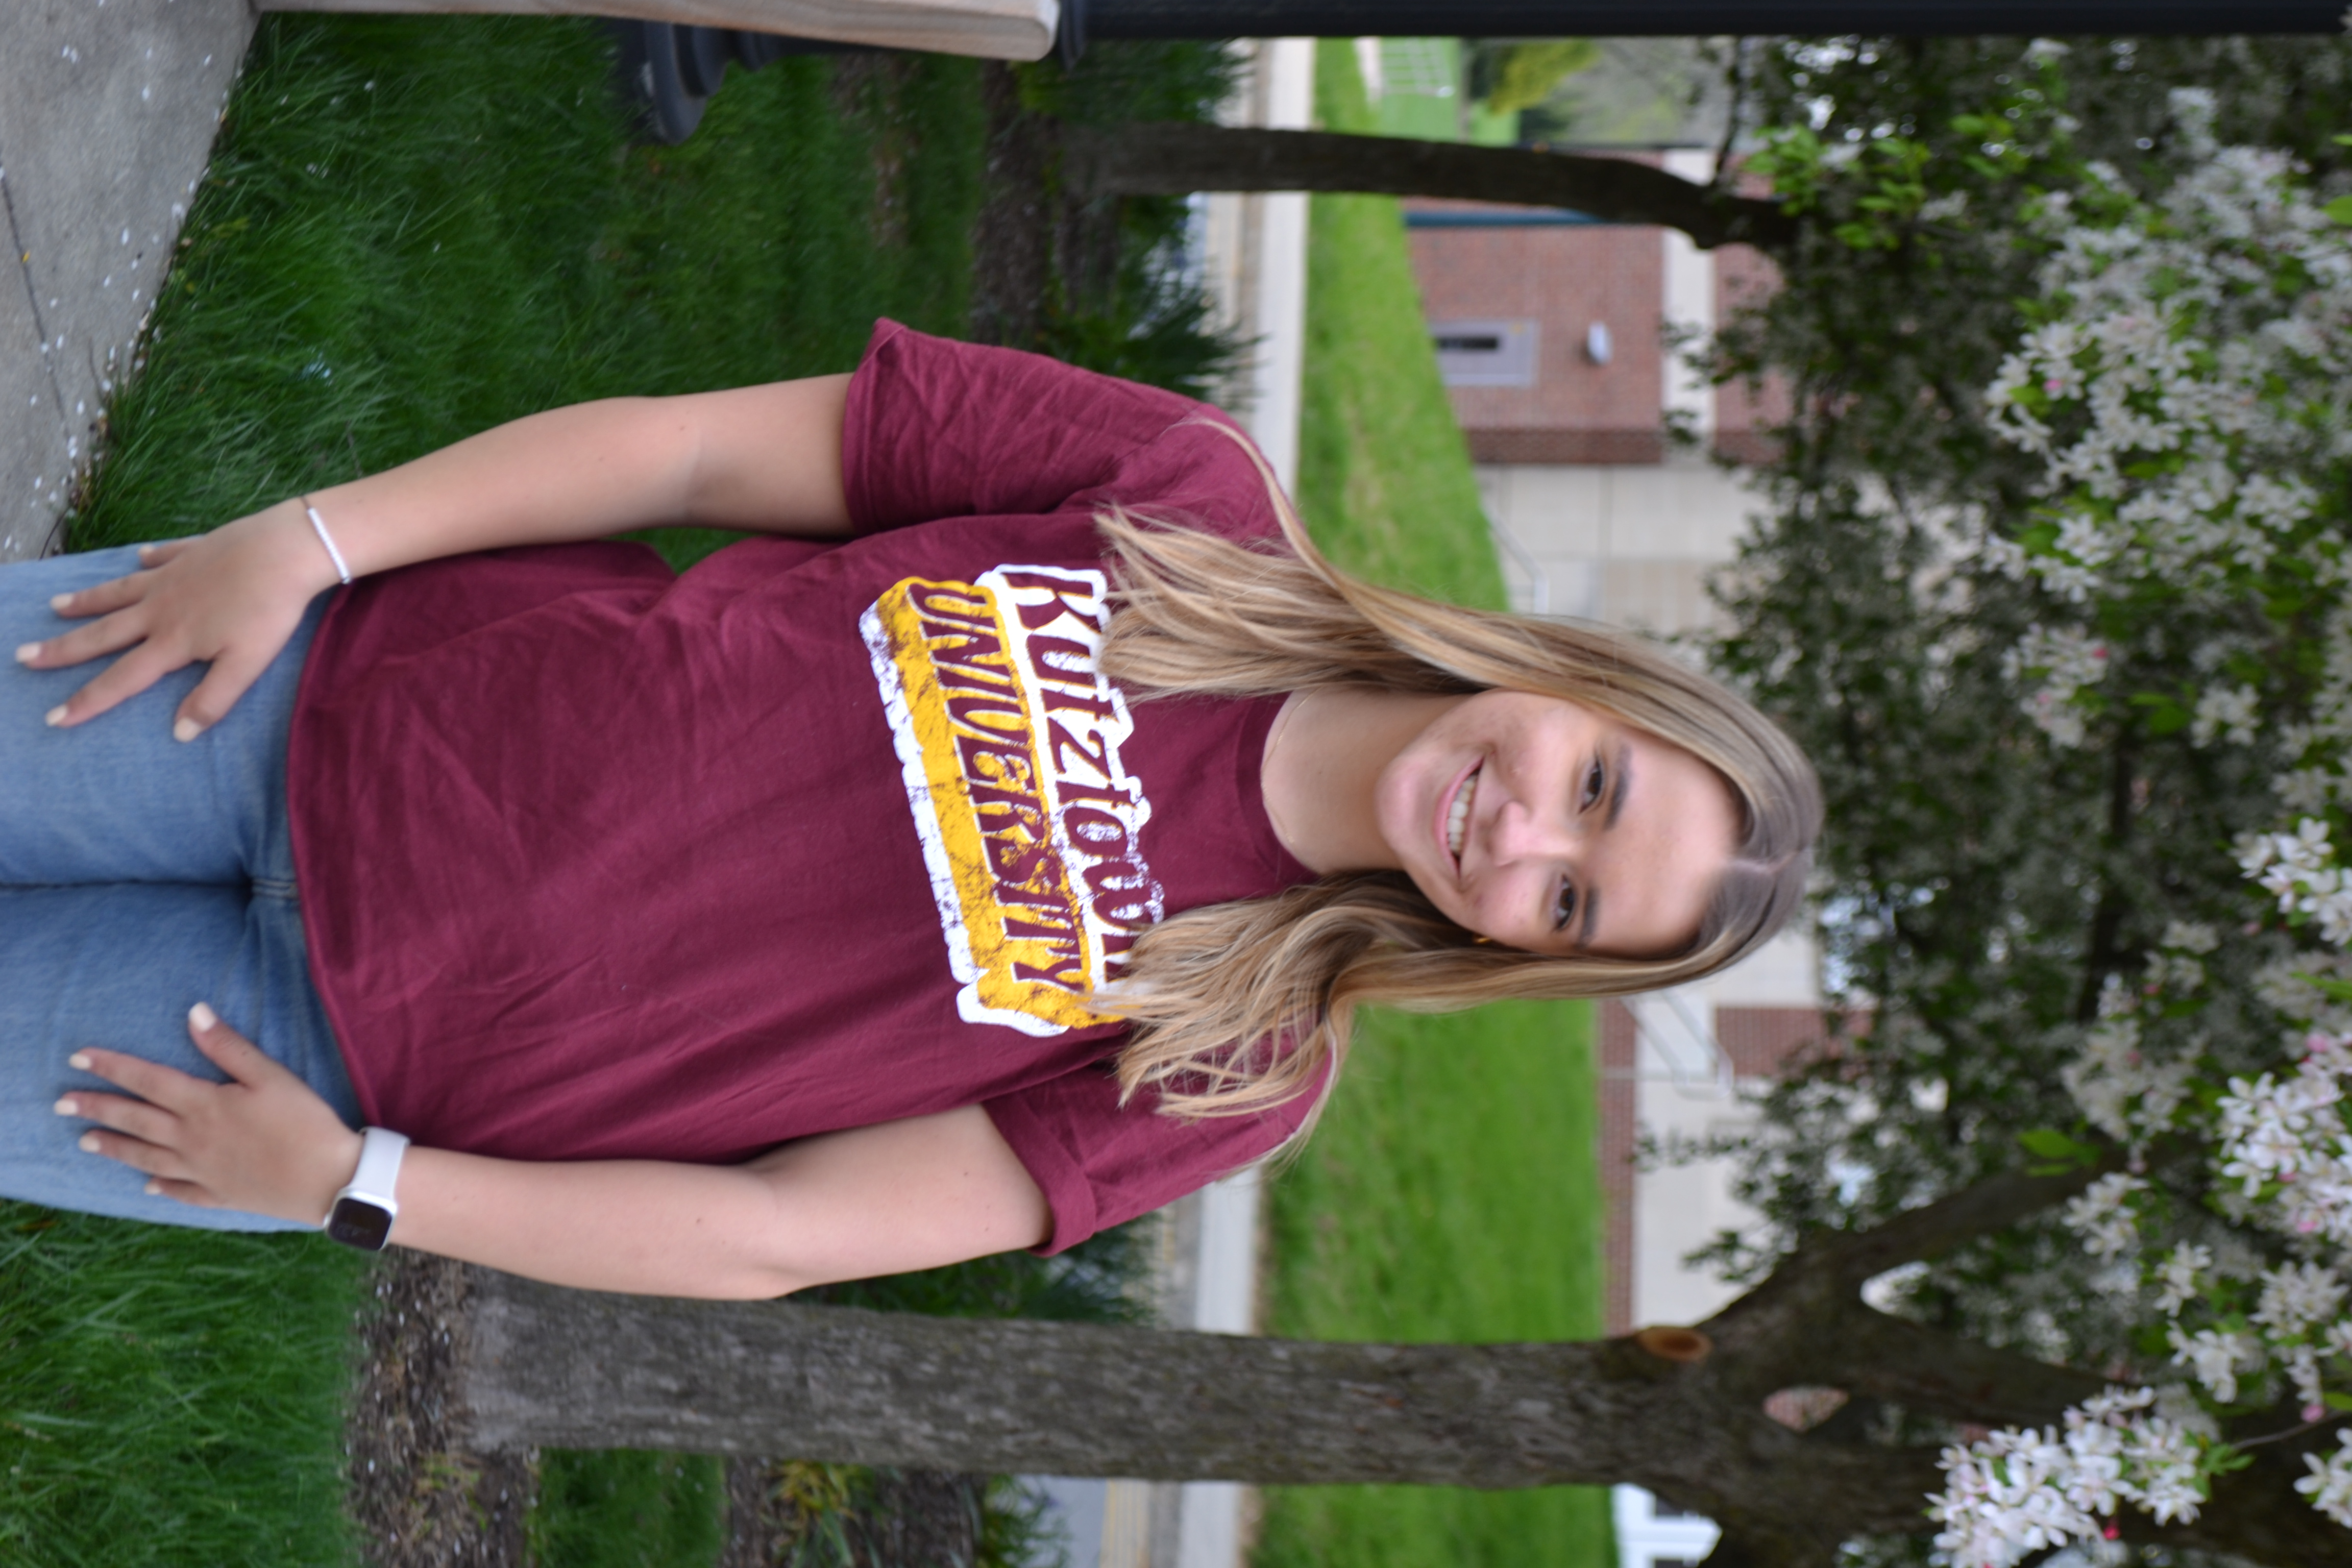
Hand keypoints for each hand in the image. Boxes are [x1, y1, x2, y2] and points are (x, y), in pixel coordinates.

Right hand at [15, 502, 341, 738]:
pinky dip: (148, 559)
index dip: (88, 701)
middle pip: (103, 633)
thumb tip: (180, 735)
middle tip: (24, 655)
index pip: (122, 679)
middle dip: (63, 649)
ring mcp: (172, 576)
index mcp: (172, 640)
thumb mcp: (246, 665)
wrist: (285, 550)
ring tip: (57, 606)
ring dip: (88, 601)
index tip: (55, 718)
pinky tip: (139, 557)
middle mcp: (160, 608)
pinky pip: (162, 557)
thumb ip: (213, 699)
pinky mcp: (192, 551)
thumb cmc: (269, 611)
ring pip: (119, 591)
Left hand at [56, 1003, 362, 1224]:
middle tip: (61, 1104)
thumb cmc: (305, 1122)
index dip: (112, 1067)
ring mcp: (202, 1171)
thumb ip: (229, 1047)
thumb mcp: (272, 1076)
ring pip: (147, 1157)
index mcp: (204, 1105)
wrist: (328, 1181)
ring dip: (114, 1147)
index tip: (78, 1058)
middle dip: (97, 1108)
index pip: (147, 1080)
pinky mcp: (220, 1194)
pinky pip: (181, 1190)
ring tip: (86, 1141)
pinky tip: (148, 1185)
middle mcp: (193, 1139)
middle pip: (136, 1120)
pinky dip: (161, 1186)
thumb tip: (194, 1014)